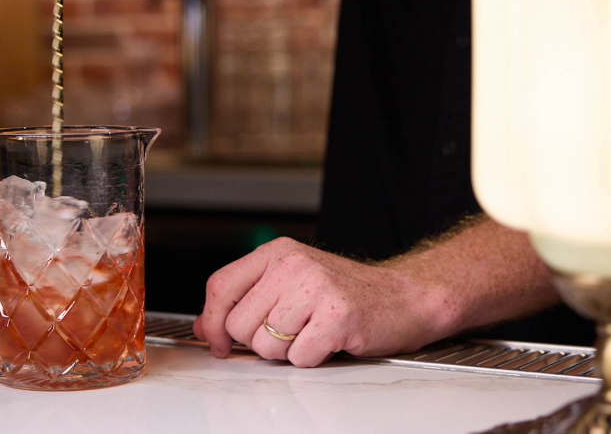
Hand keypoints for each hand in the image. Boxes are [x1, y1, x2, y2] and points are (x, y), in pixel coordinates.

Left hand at [192, 238, 438, 367]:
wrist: (405, 297)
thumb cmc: (347, 294)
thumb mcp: (290, 285)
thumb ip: (246, 301)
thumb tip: (205, 327)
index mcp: (277, 252)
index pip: (220, 286)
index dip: (213, 322)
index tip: (218, 343)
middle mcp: (294, 264)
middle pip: (239, 324)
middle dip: (260, 342)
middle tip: (292, 333)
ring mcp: (316, 288)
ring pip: (266, 345)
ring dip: (288, 352)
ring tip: (313, 333)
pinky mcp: (337, 315)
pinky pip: (299, 357)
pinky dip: (313, 359)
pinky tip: (330, 341)